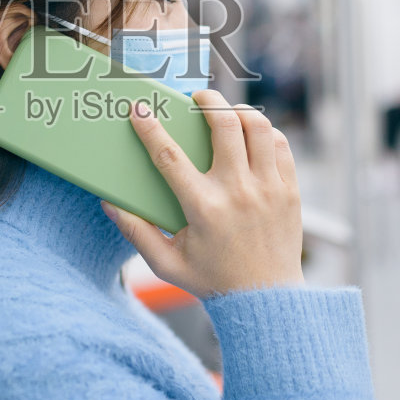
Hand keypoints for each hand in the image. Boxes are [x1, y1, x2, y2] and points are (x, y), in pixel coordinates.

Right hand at [102, 90, 304, 297]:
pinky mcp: (290, 191)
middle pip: (223, 124)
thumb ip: (136, 232)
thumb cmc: (213, 281)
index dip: (150, 128)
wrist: (267, 301)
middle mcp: (238, 192)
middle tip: (197, 98)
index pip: (170, 156)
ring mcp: (268, 189)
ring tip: (226, 112)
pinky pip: (279, 145)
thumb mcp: (166, 264)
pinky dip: (264, 132)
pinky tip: (251, 136)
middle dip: (207, 100)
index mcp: (203, 209)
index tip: (140, 110)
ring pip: (257, 126)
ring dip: (239, 111)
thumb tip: (109, 202)